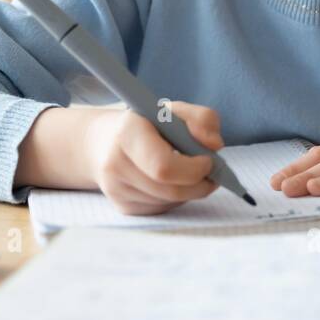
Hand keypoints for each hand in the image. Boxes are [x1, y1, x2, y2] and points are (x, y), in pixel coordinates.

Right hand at [85, 101, 224, 215]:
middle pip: (171, 190)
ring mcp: (116, 190)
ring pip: (170, 202)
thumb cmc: (146, 124)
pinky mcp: (123, 207)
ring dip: (190, 191)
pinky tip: (172, 181)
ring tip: (191, 172)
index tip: (209, 160)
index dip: (193, 169)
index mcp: (127, 133)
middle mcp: (115, 164)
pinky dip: (176, 198)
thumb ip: (202, 118)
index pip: (163, 166)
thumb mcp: (173, 110)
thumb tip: (215, 145)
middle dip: (200, 184)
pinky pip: (162, 209)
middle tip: (212, 172)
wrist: (104, 142)